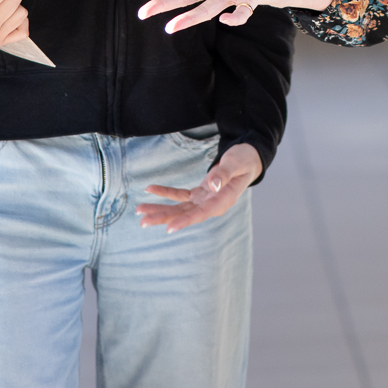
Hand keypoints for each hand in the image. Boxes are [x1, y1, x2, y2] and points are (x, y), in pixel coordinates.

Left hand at [137, 142, 261, 232]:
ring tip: (139, 210)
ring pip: (179, 208)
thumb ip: (224, 174)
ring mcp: (204, 201)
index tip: (169, 228)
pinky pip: (180, 195)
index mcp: (223, 201)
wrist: (248, 159)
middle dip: (163, 218)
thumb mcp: (236, 163)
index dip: (186, 221)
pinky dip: (165, 192)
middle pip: (185, 214)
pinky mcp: (199, 194)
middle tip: (143, 222)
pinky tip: (150, 189)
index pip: (202, 214)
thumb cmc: (244, 160)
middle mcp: (212, 205)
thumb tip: (212, 186)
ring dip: (159, 209)